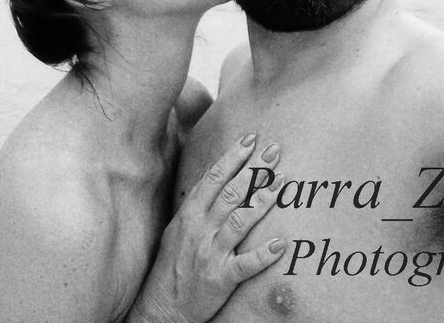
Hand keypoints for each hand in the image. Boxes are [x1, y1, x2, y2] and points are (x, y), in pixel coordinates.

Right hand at [128, 132, 284, 322]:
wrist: (162, 306)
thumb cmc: (172, 264)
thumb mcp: (178, 227)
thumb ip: (196, 202)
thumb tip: (212, 174)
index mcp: (190, 214)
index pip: (213, 177)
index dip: (232, 156)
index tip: (250, 138)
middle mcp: (200, 229)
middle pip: (230, 192)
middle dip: (253, 169)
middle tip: (274, 151)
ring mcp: (211, 253)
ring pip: (239, 220)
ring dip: (261, 200)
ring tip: (281, 183)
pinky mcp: (221, 278)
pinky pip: (246, 264)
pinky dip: (264, 254)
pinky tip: (281, 244)